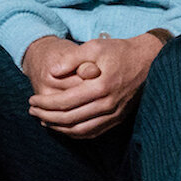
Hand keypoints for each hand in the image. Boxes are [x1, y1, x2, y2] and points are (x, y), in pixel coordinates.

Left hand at [26, 33, 165, 137]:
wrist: (149, 60)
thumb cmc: (120, 51)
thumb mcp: (95, 47)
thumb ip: (72, 58)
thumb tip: (52, 72)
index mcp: (101, 87)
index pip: (65, 102)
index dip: (45, 103)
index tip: (31, 100)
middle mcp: (108, 105)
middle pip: (70, 119)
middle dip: (47, 116)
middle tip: (32, 111)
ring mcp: (114, 114)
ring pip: (81, 130)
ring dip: (59, 128)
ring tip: (44, 120)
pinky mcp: (118, 118)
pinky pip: (93, 132)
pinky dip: (75, 133)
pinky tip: (64, 127)